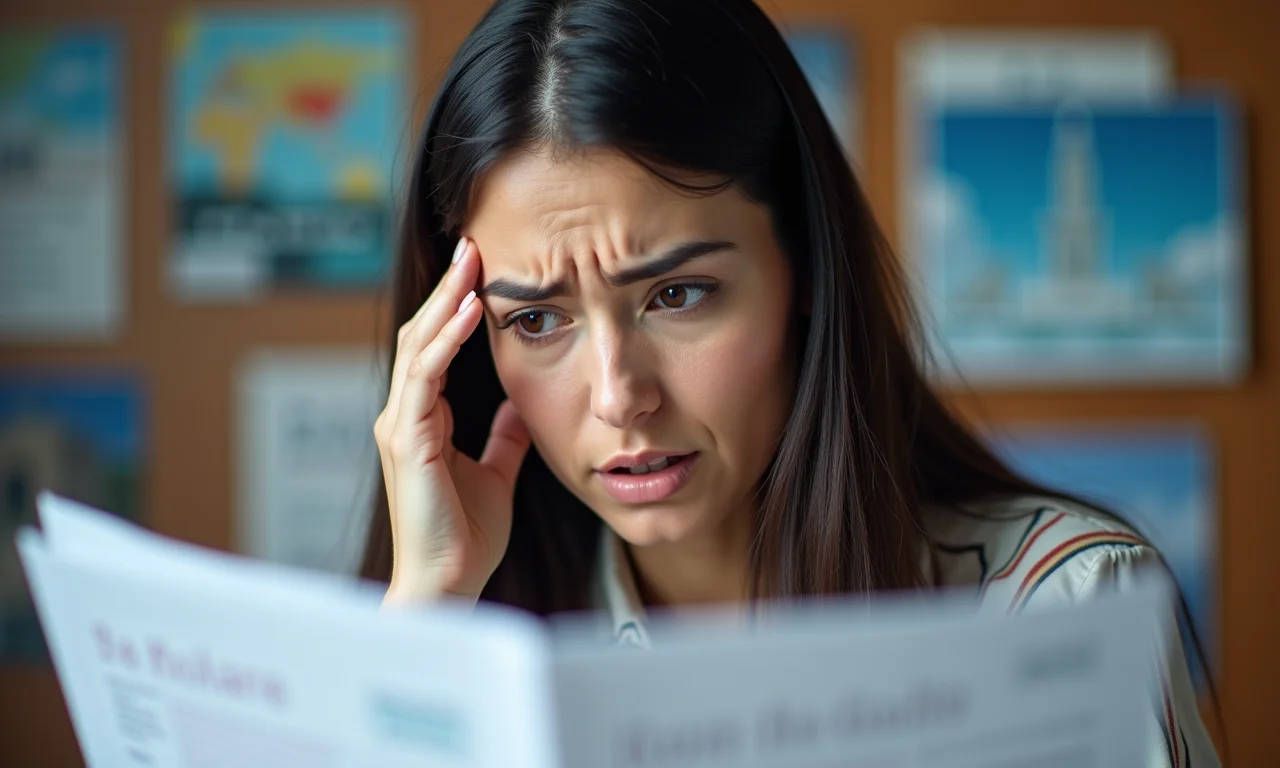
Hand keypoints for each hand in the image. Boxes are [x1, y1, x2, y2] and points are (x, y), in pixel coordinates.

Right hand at [374, 237, 530, 605]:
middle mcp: (404, 416)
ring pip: (420, 346)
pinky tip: (470, 310)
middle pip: (422, 335)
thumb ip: (502, 438)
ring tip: (472, 260)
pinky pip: (426, 377)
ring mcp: (400, 426)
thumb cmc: (465, 538)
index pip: (435, 348)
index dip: (455, 308)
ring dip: (447, 300)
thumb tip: (520, 406)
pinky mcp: (408, 441)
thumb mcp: (495, 474)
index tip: (481, 271)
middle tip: (473, 245)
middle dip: (448, 289)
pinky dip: (447, 340)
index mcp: (422, 420)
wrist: (448, 583)